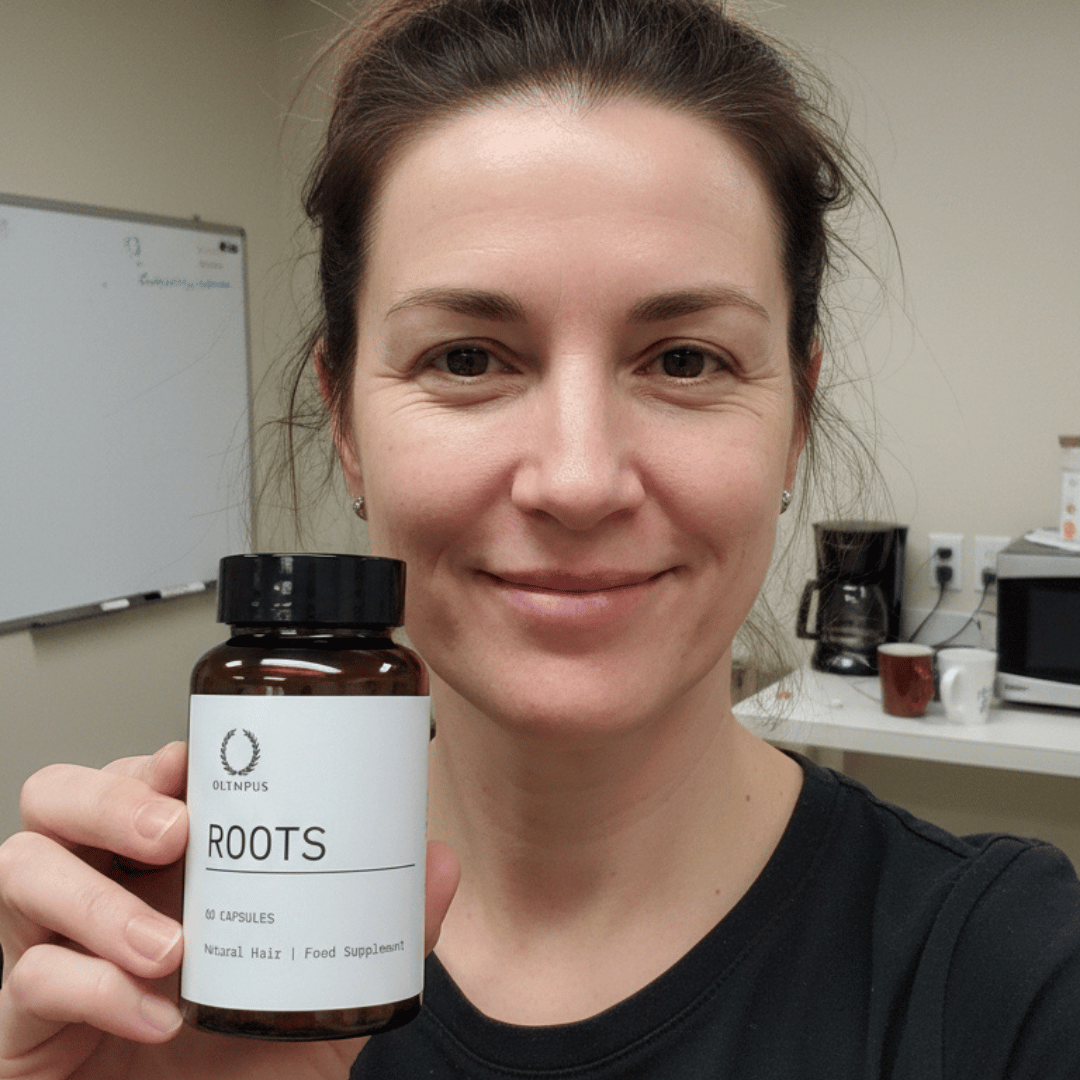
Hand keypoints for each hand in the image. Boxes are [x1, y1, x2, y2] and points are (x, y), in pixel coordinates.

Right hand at [0, 742, 458, 1079]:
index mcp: (170, 866)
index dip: (163, 756)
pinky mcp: (24, 1019)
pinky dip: (91, 988)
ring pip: (23, 863)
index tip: (200, 757)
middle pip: (61, 792)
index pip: (144, 778)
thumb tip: (439, 865)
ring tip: (170, 946)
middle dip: (111, 796)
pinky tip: (152, 1018)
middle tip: (175, 829)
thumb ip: (377, 933)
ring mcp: (58, 946)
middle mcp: (108, 888)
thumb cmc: (240, 1065)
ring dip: (97, 896)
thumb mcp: (322, 995)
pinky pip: (29, 976)